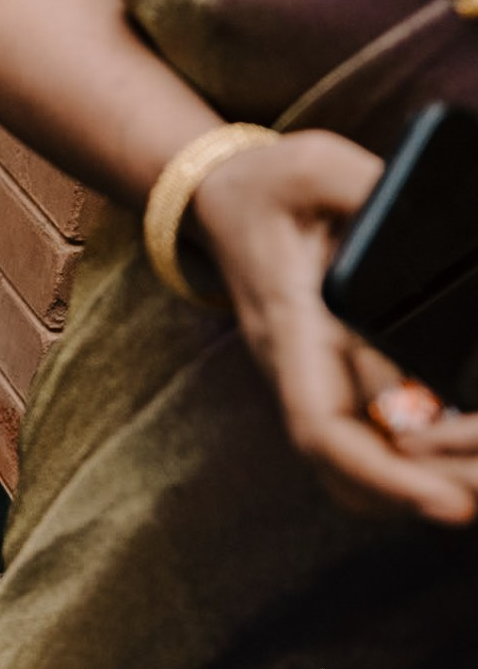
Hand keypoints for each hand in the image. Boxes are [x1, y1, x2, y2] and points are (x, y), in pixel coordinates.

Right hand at [192, 130, 477, 525]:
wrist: (217, 194)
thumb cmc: (269, 181)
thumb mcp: (320, 166)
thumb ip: (379, 197)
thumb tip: (454, 240)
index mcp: (290, 321)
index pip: (323, 422)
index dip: (386, 475)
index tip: (450, 502)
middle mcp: (291, 364)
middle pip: (343, 466)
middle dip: (421, 493)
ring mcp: (303, 376)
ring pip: (348, 467)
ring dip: (415, 485)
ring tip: (476, 485)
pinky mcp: (321, 376)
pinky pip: (357, 444)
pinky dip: (406, 466)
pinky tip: (453, 458)